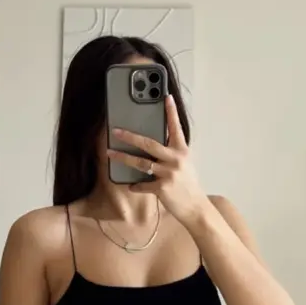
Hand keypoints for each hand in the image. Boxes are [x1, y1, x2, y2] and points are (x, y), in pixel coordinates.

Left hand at [108, 95, 207, 225]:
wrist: (195, 207)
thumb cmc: (188, 184)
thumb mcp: (184, 164)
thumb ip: (172, 153)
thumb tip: (153, 146)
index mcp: (182, 151)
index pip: (176, 127)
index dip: (171, 112)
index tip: (165, 97)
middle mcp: (175, 160)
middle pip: (149, 144)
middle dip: (130, 136)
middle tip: (116, 131)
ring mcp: (168, 174)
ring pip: (141, 163)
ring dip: (123, 158)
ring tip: (110, 154)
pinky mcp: (162, 188)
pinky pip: (143, 184)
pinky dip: (135, 185)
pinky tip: (130, 185)